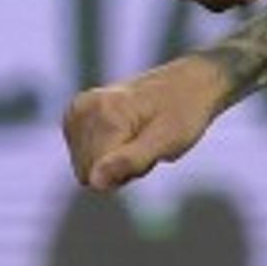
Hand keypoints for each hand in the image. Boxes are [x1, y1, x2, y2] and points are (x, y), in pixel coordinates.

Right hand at [65, 57, 232, 189]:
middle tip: (146, 143)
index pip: (97, 175)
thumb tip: (94, 181)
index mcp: (103, 112)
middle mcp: (83, 108)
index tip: (149, 149)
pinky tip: (129, 135)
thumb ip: (130, 161)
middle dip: (119, 167)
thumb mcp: (167, 141)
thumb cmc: (183, 112)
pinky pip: (85, 157)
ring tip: (140, 138)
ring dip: (115, 161)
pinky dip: (109, 153)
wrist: (190, 83)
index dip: (127, 171)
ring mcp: (77, 110)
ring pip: (86, 167)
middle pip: (88, 171)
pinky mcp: (76, 115)